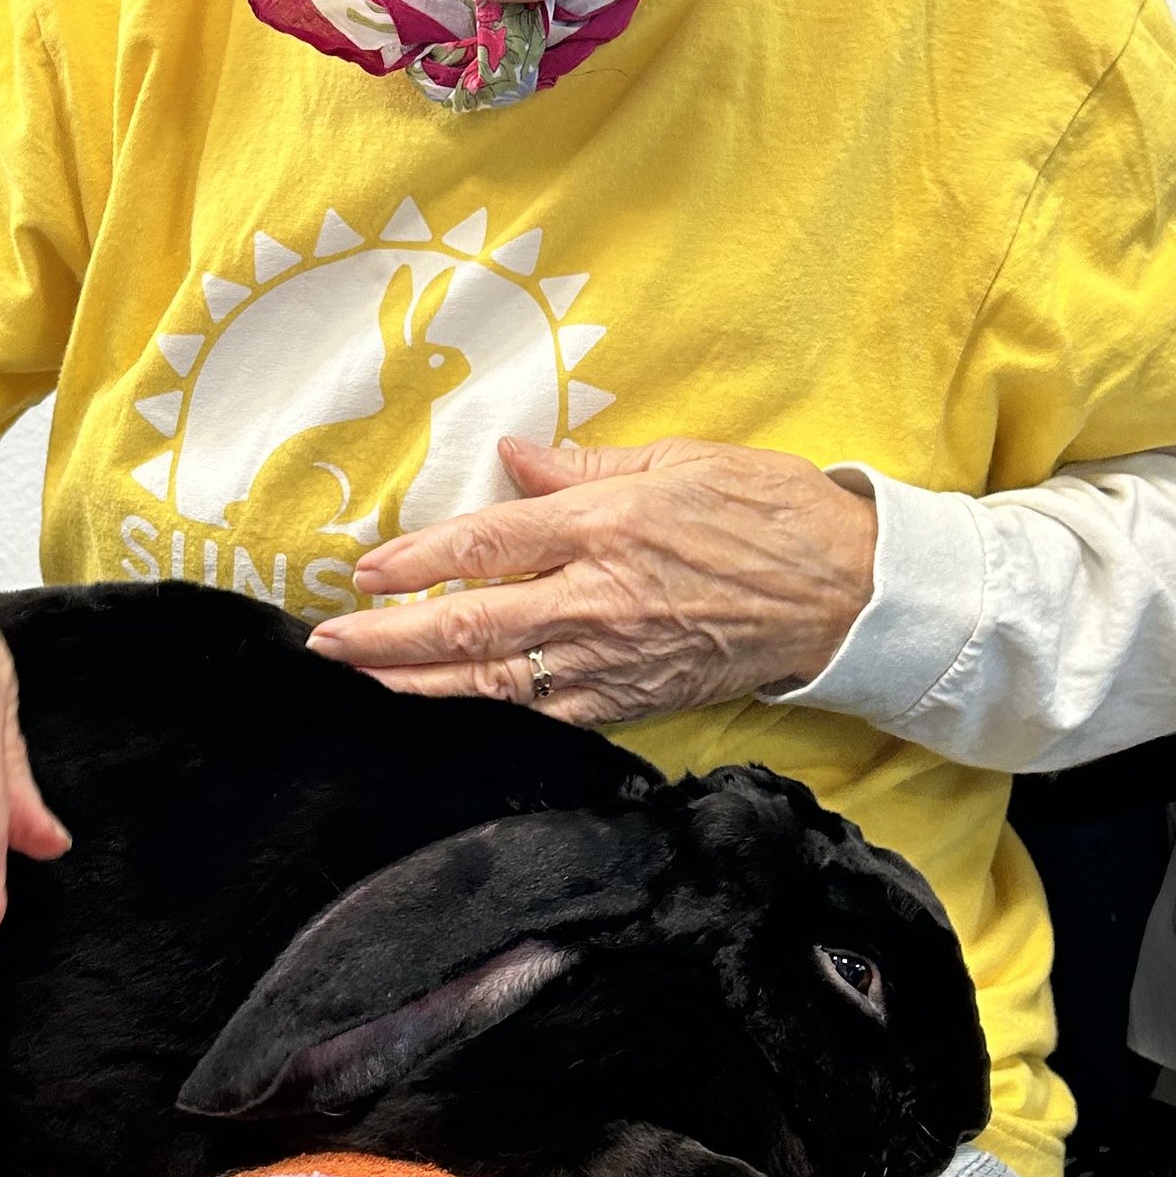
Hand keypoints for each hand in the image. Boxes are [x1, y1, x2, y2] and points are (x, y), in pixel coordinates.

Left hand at [305, 437, 877, 722]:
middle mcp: (597, 597)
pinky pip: (549, 715)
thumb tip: (515, 459)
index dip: (414, 562)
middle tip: (328, 644)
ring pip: (494, 682)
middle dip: (387, 637)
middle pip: (469, 625)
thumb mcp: (681, 460)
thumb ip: (586, 467)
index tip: (361, 571)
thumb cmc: (772, 512)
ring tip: (364, 682)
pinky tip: (451, 713)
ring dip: (421, 684)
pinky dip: (493, 716)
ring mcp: (614, 658)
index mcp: (605, 525)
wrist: (847, 594)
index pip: (485, 545)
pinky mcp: (635, 699)